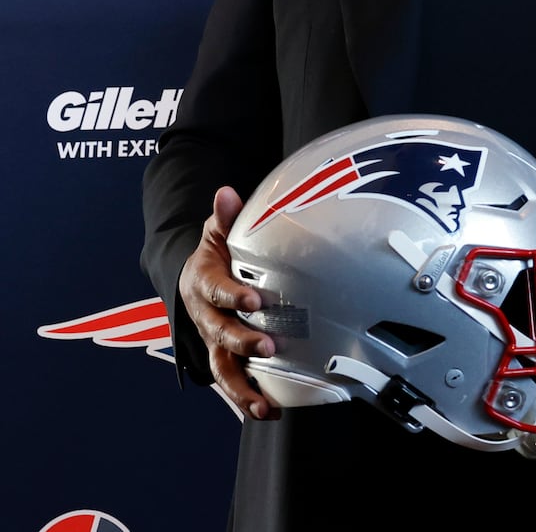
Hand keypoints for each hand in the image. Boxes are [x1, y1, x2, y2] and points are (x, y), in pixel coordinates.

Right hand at [177, 186, 277, 420]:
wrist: (194, 279)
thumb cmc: (215, 254)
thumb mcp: (217, 234)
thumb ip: (225, 218)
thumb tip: (227, 193)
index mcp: (203, 283)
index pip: (216, 290)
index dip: (233, 296)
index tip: (254, 300)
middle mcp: (205, 318)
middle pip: (219, 333)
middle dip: (242, 341)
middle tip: (268, 346)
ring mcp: (214, 342)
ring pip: (222, 369)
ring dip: (243, 388)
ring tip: (265, 406)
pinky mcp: (225, 358)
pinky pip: (234, 383)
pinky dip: (248, 400)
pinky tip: (271, 412)